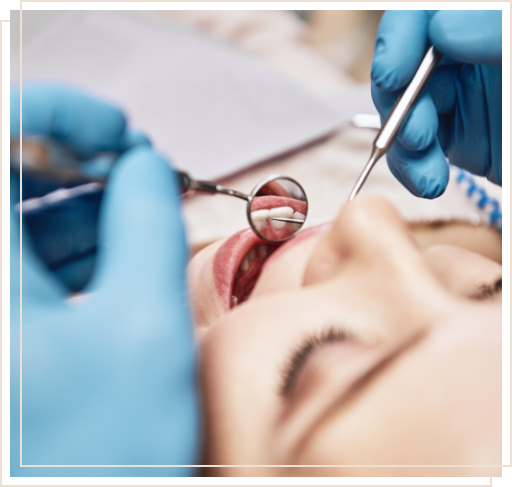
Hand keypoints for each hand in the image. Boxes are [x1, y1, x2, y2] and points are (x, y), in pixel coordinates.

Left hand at [10, 144, 198, 474]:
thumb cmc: (97, 455)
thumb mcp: (144, 323)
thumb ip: (148, 223)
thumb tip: (148, 169)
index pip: (0, 135)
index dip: (60, 113)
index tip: (117, 128)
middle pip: (13, 172)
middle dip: (81, 158)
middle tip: (141, 168)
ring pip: (23, 215)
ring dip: (85, 200)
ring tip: (142, 208)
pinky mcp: (5, 323)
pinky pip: (29, 256)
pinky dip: (77, 239)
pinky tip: (119, 246)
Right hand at [371, 10, 501, 197]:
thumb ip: (498, 33)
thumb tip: (445, 28)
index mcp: (488, 23)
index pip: (423, 17)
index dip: (398, 42)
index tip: (393, 76)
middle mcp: (468, 57)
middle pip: (407, 69)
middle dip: (402, 106)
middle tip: (418, 135)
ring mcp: (462, 98)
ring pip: (405, 114)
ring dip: (404, 147)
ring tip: (426, 174)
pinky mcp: (460, 136)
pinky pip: (418, 150)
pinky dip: (414, 169)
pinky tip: (427, 180)